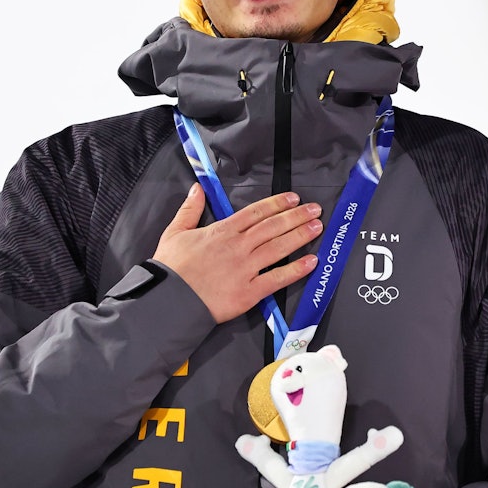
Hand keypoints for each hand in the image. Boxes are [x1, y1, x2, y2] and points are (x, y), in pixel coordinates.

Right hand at [153, 185, 321, 322]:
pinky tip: (311, 262)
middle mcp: (238, 246)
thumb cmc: (171, 268)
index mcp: (222, 231)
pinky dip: (296, 270)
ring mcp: (246, 268)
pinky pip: (277, 278)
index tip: (293, 198)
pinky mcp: (249, 292)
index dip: (277, 203)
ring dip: (300, 236)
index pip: (256, 212)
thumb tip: (197, 188)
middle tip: (315, 210)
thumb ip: (189, 209)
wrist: (170, 299)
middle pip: (273, 227)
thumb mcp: (175, 232)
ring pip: (279, 247)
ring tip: (317, 227)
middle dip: (297, 216)